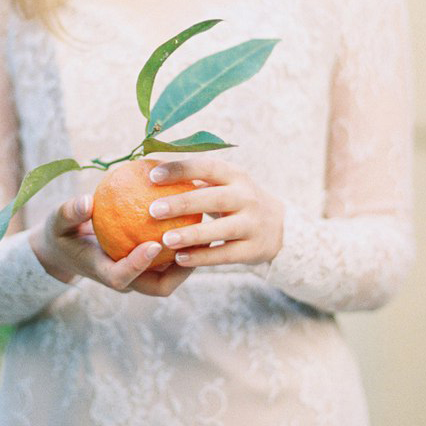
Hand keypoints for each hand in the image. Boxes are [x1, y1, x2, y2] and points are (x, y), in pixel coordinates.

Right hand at [29, 195, 195, 297]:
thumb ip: (70, 213)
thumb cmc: (61, 233)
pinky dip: (183, 243)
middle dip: (180, 272)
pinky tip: (196, 218)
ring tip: (208, 232)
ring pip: (170, 276)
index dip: (138, 265)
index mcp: (102, 272)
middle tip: (198, 244)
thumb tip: (87, 201)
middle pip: (157, 286)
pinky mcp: (145, 267)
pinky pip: (169, 259)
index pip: (122, 276)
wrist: (64, 249)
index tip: (153, 244)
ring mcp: (137, 275)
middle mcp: (124, 278)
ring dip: (189, 259)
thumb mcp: (57, 221)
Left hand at [146, 157, 284, 268]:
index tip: (152, 175)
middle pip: (214, 198)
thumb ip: (195, 177)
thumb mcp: (224, 183)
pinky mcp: (254, 248)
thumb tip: (147, 168)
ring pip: (221, 228)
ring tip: (166, 240)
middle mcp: (246, 196)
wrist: (279, 226)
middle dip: (183, 203)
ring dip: (192, 234)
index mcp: (235, 175)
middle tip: (153, 209)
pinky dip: (203, 257)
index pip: (207, 166)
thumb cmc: (235, 200)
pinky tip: (180, 259)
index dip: (180, 169)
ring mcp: (253, 223)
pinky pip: (226, 254)